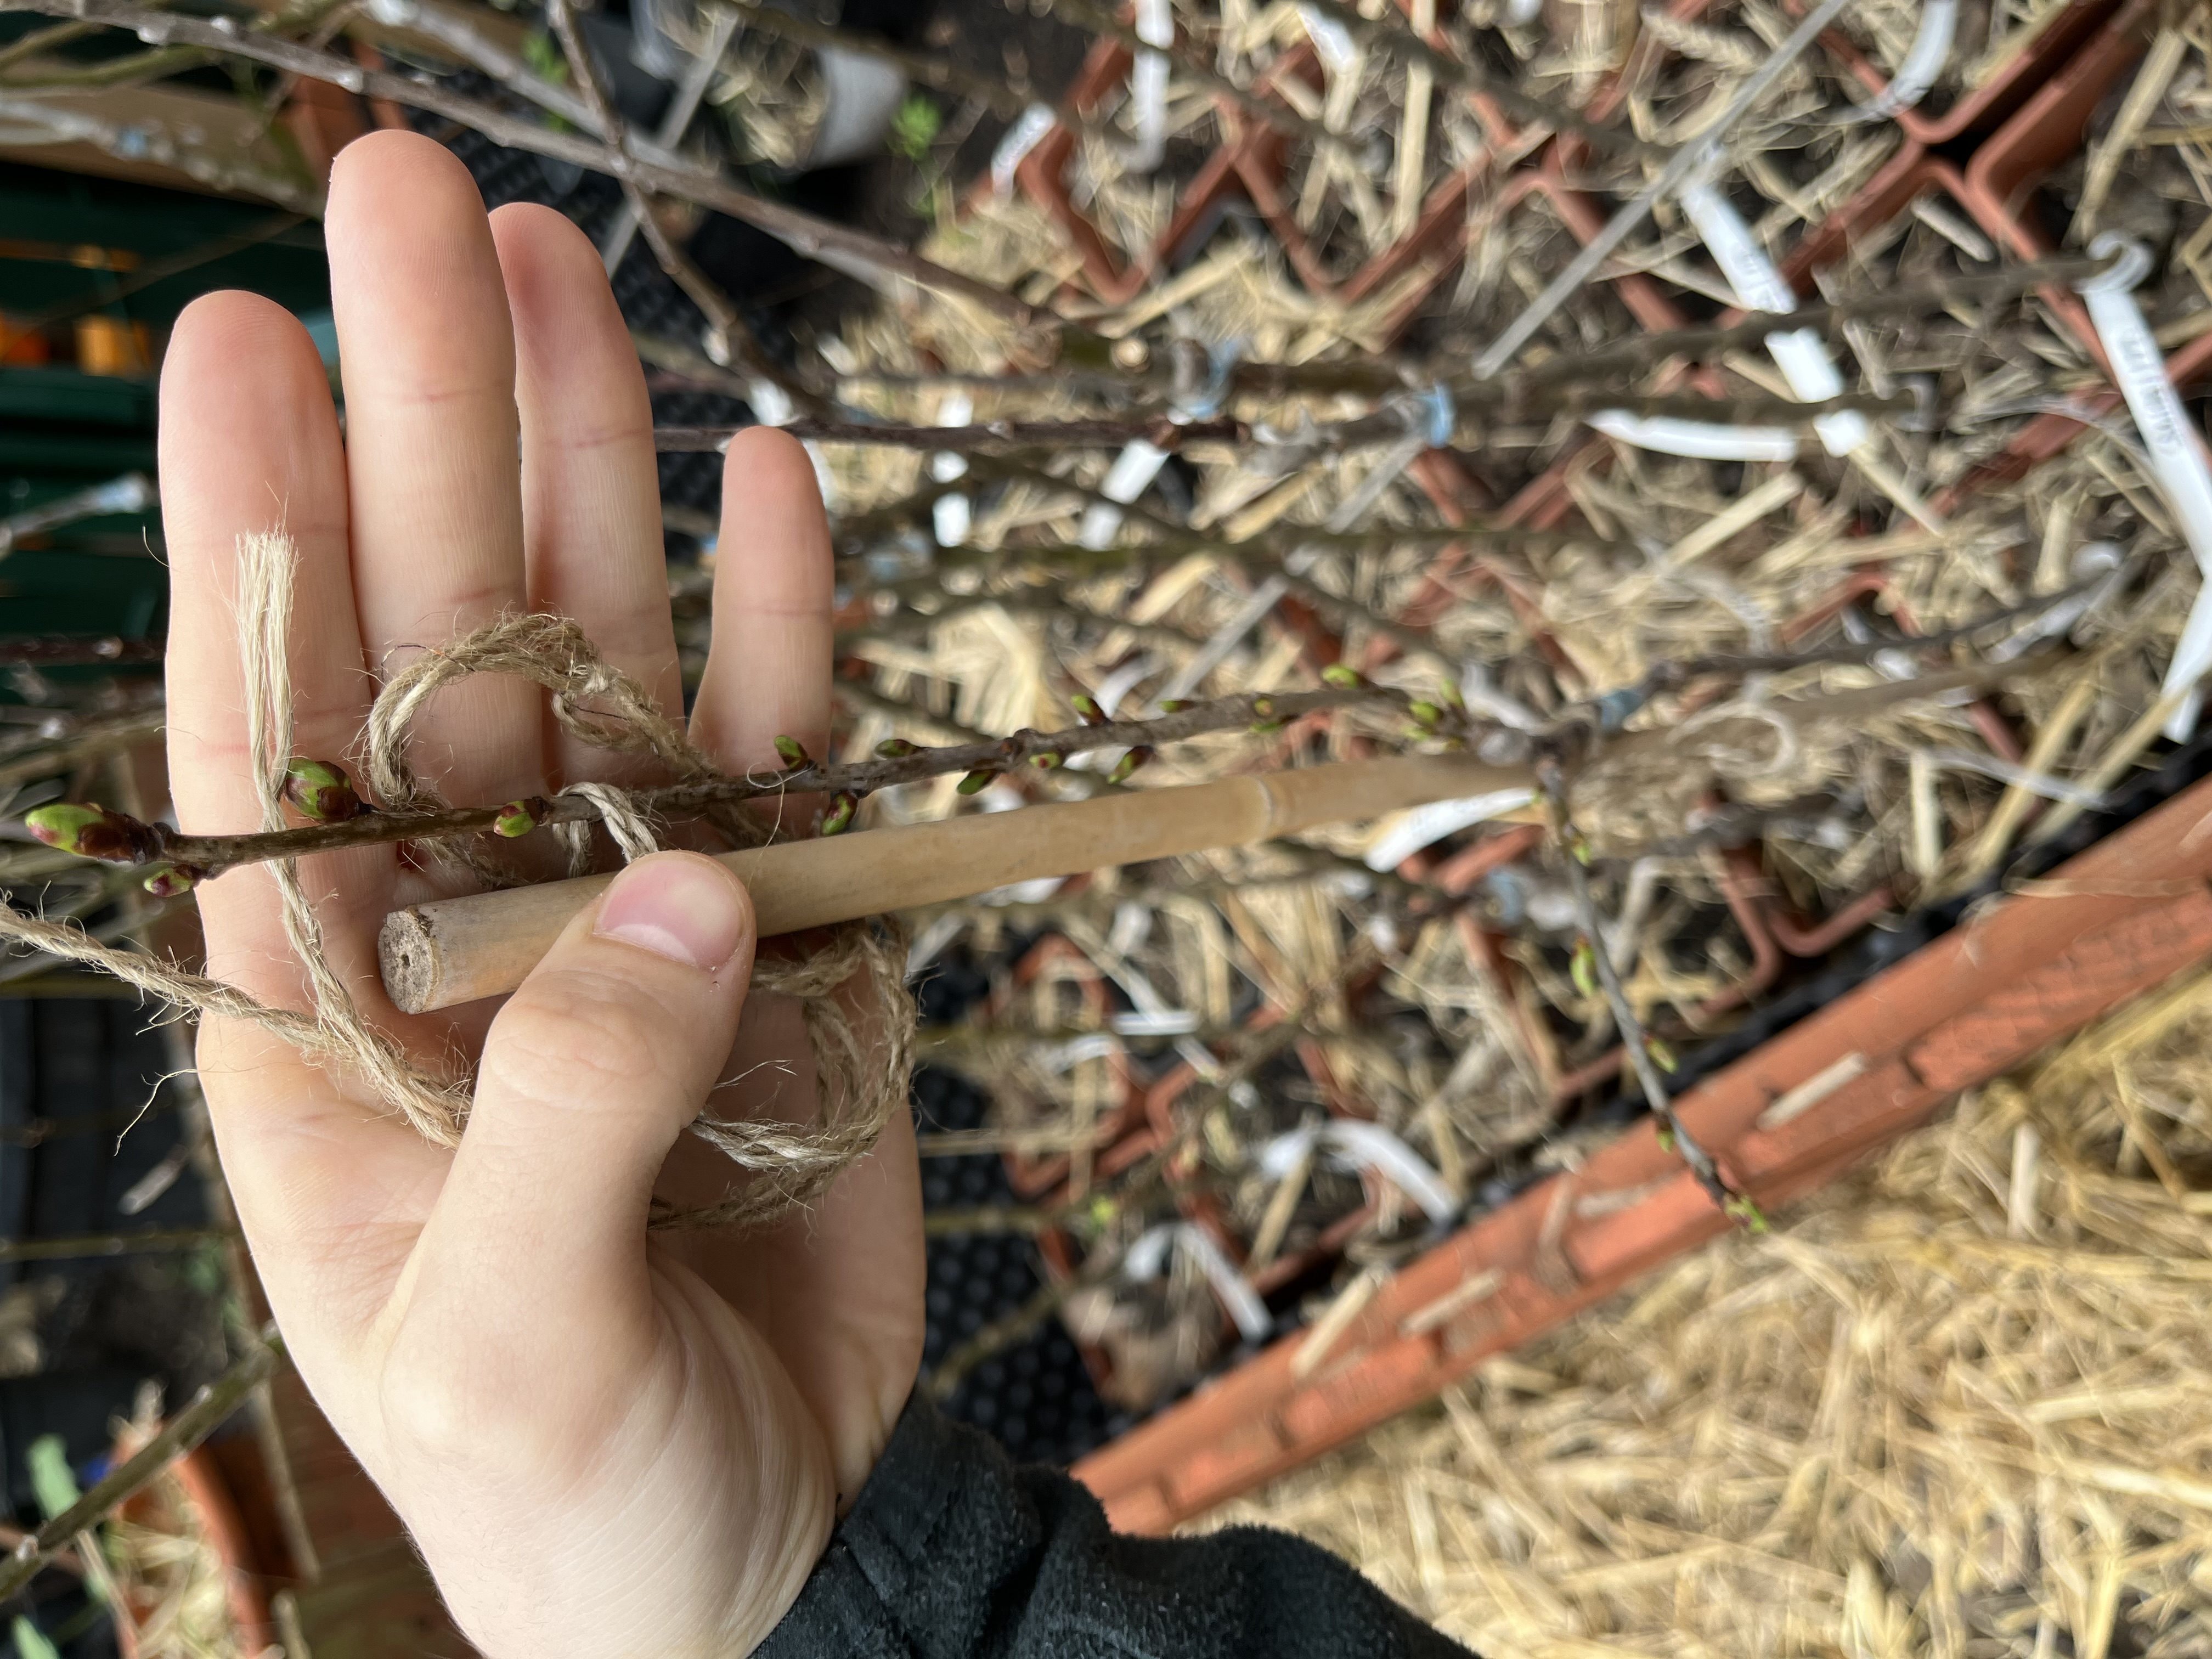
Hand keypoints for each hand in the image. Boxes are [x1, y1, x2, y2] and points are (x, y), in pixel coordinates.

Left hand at [159, 133, 922, 1656]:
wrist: (774, 1566)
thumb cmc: (578, 1502)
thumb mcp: (514, 1340)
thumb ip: (578, 1106)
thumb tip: (681, 885)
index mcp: (334, 1017)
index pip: (273, 738)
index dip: (259, 535)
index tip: (237, 338)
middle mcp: (476, 925)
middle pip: (445, 636)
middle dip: (430, 423)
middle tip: (418, 207)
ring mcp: (639, 919)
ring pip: (608, 655)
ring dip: (591, 472)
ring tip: (563, 272)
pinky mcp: (793, 942)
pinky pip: (785, 755)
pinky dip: (786, 629)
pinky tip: (770, 487)